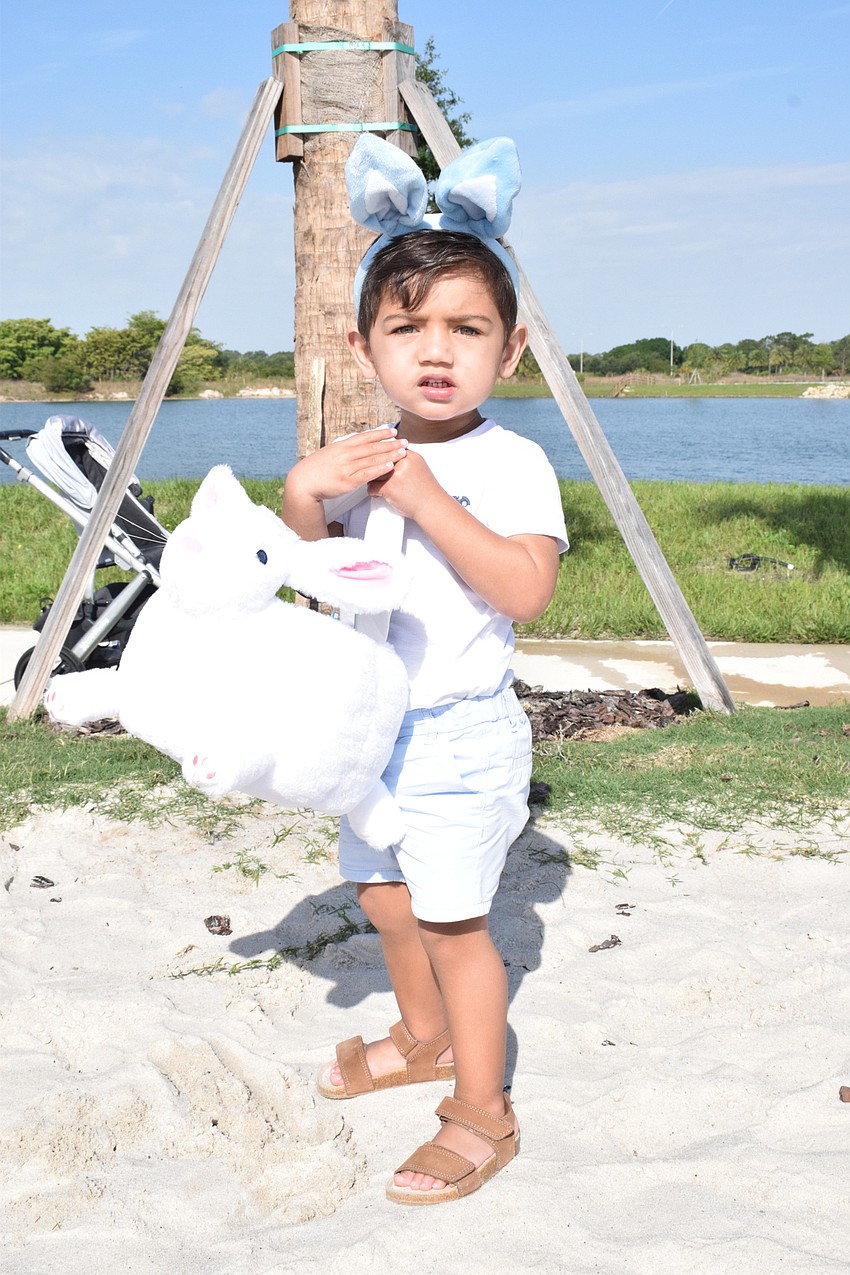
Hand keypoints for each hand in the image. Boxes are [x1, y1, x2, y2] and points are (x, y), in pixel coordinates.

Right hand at [288, 427, 407, 502]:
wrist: (303, 482)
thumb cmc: (316, 469)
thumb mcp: (330, 454)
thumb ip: (344, 450)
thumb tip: (356, 447)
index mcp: (342, 446)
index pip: (365, 437)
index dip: (380, 433)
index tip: (393, 431)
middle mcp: (346, 454)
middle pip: (372, 447)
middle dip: (390, 444)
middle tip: (405, 441)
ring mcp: (347, 467)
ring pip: (372, 459)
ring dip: (389, 455)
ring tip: (403, 452)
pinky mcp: (347, 481)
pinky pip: (367, 473)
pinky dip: (380, 469)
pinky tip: (390, 466)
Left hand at [366, 447, 441, 519]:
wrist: (431, 506)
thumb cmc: (426, 491)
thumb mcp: (420, 468)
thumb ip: (406, 460)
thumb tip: (392, 456)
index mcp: (411, 456)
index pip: (390, 449)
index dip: (383, 456)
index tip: (380, 462)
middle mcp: (403, 463)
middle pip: (380, 460)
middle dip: (376, 468)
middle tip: (374, 474)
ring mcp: (395, 474)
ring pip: (373, 472)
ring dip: (373, 480)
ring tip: (377, 485)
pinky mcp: (389, 487)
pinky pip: (372, 487)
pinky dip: (373, 492)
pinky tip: (378, 494)